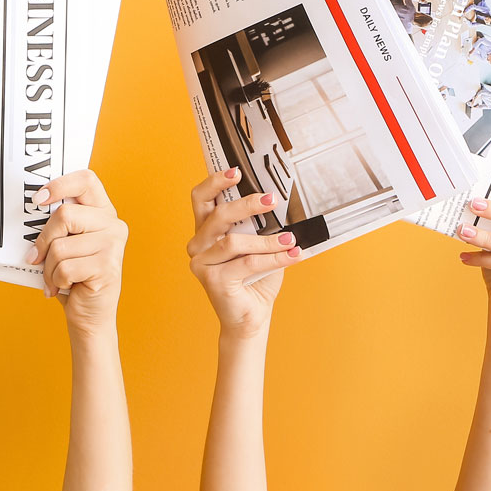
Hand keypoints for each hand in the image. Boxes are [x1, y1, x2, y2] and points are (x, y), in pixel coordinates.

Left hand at [30, 170, 127, 340]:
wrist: (89, 316)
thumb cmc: (72, 276)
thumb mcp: (65, 244)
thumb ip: (58, 226)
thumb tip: (26, 213)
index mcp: (103, 211)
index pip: (86, 180)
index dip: (59, 185)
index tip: (37, 200)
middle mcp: (113, 224)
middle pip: (64, 216)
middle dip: (43, 240)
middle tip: (35, 257)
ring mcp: (113, 245)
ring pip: (60, 246)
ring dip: (49, 268)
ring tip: (55, 278)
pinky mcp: (107, 267)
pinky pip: (65, 268)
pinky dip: (55, 281)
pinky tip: (62, 288)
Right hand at [186, 168, 302, 339]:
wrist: (251, 319)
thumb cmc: (254, 280)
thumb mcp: (258, 246)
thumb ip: (260, 226)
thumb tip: (279, 203)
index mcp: (205, 231)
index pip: (201, 198)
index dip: (215, 182)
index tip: (236, 171)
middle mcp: (198, 244)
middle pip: (218, 215)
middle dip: (246, 205)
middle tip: (271, 199)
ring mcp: (201, 263)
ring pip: (235, 242)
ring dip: (267, 240)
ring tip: (290, 239)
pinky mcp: (212, 280)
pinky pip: (247, 263)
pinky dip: (273, 259)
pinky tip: (292, 255)